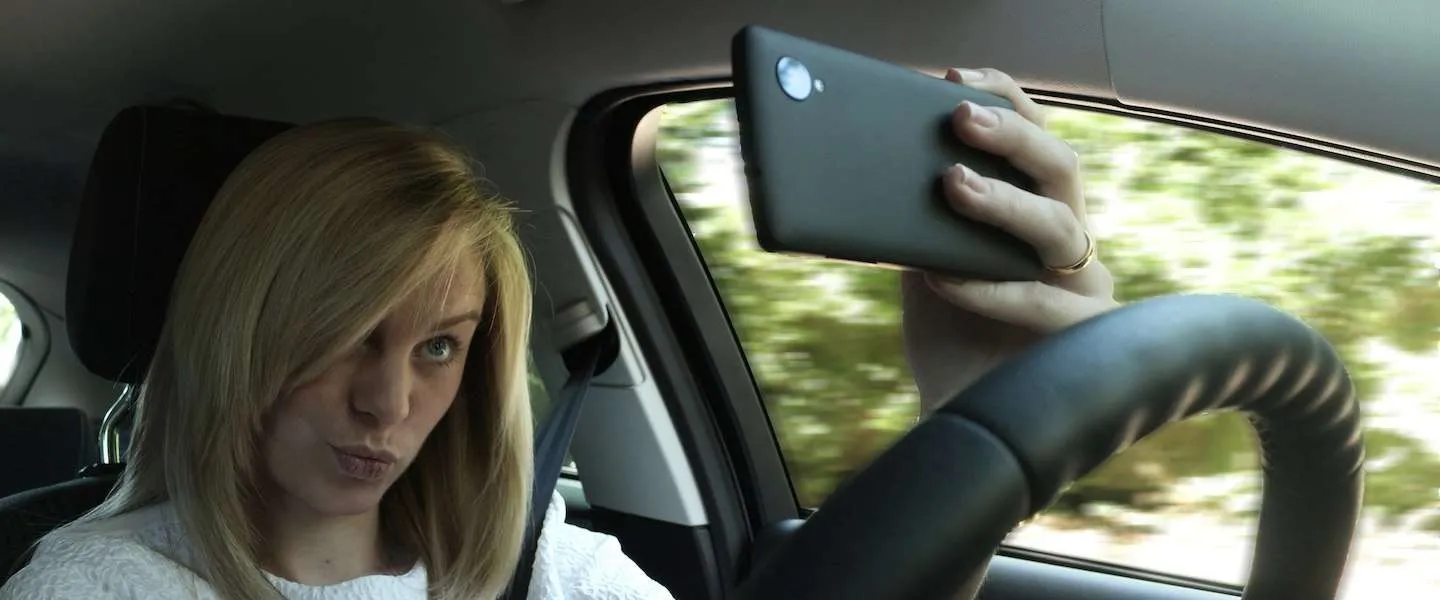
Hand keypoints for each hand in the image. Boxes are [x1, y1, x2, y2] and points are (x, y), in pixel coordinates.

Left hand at [902, 67, 1117, 412]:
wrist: (959, 420)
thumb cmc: (947, 335)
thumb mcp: (922, 262)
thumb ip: (916, 220)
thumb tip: (876, 164)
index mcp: (1036, 212)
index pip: (1036, 140)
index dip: (1005, 102)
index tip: (955, 78)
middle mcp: (1069, 242)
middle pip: (1061, 170)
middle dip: (1011, 135)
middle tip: (958, 117)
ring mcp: (1085, 287)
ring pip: (1060, 229)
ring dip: (1003, 203)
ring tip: (951, 185)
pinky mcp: (1086, 338)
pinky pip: (1042, 302)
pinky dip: (989, 287)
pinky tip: (942, 276)